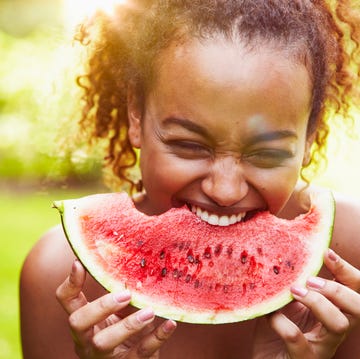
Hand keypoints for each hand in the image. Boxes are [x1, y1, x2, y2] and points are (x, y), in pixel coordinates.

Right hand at [56, 259, 176, 357]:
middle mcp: (87, 340)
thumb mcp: (118, 312)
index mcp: (84, 323)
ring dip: (128, 324)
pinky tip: (170, 324)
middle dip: (100, 306)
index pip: (66, 301)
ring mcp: (104, 356)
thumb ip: (120, 294)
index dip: (70, 283)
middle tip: (126, 294)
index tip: (80, 262)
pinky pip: (141, 352)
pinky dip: (157, 337)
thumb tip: (132, 264)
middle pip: (78, 322)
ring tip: (149, 311)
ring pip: (105, 342)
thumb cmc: (125, 331)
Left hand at [253, 249, 359, 358]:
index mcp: (332, 312)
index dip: (347, 272)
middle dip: (338, 290)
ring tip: (294, 292)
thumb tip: (288, 258)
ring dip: (317, 303)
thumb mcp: (286, 303)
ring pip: (339, 325)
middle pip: (359, 309)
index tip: (327, 253)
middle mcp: (333, 331)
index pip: (355, 291)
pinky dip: (282, 322)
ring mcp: (321, 347)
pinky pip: (298, 338)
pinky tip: (270, 314)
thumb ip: (292, 285)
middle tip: (311, 280)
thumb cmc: (276, 331)